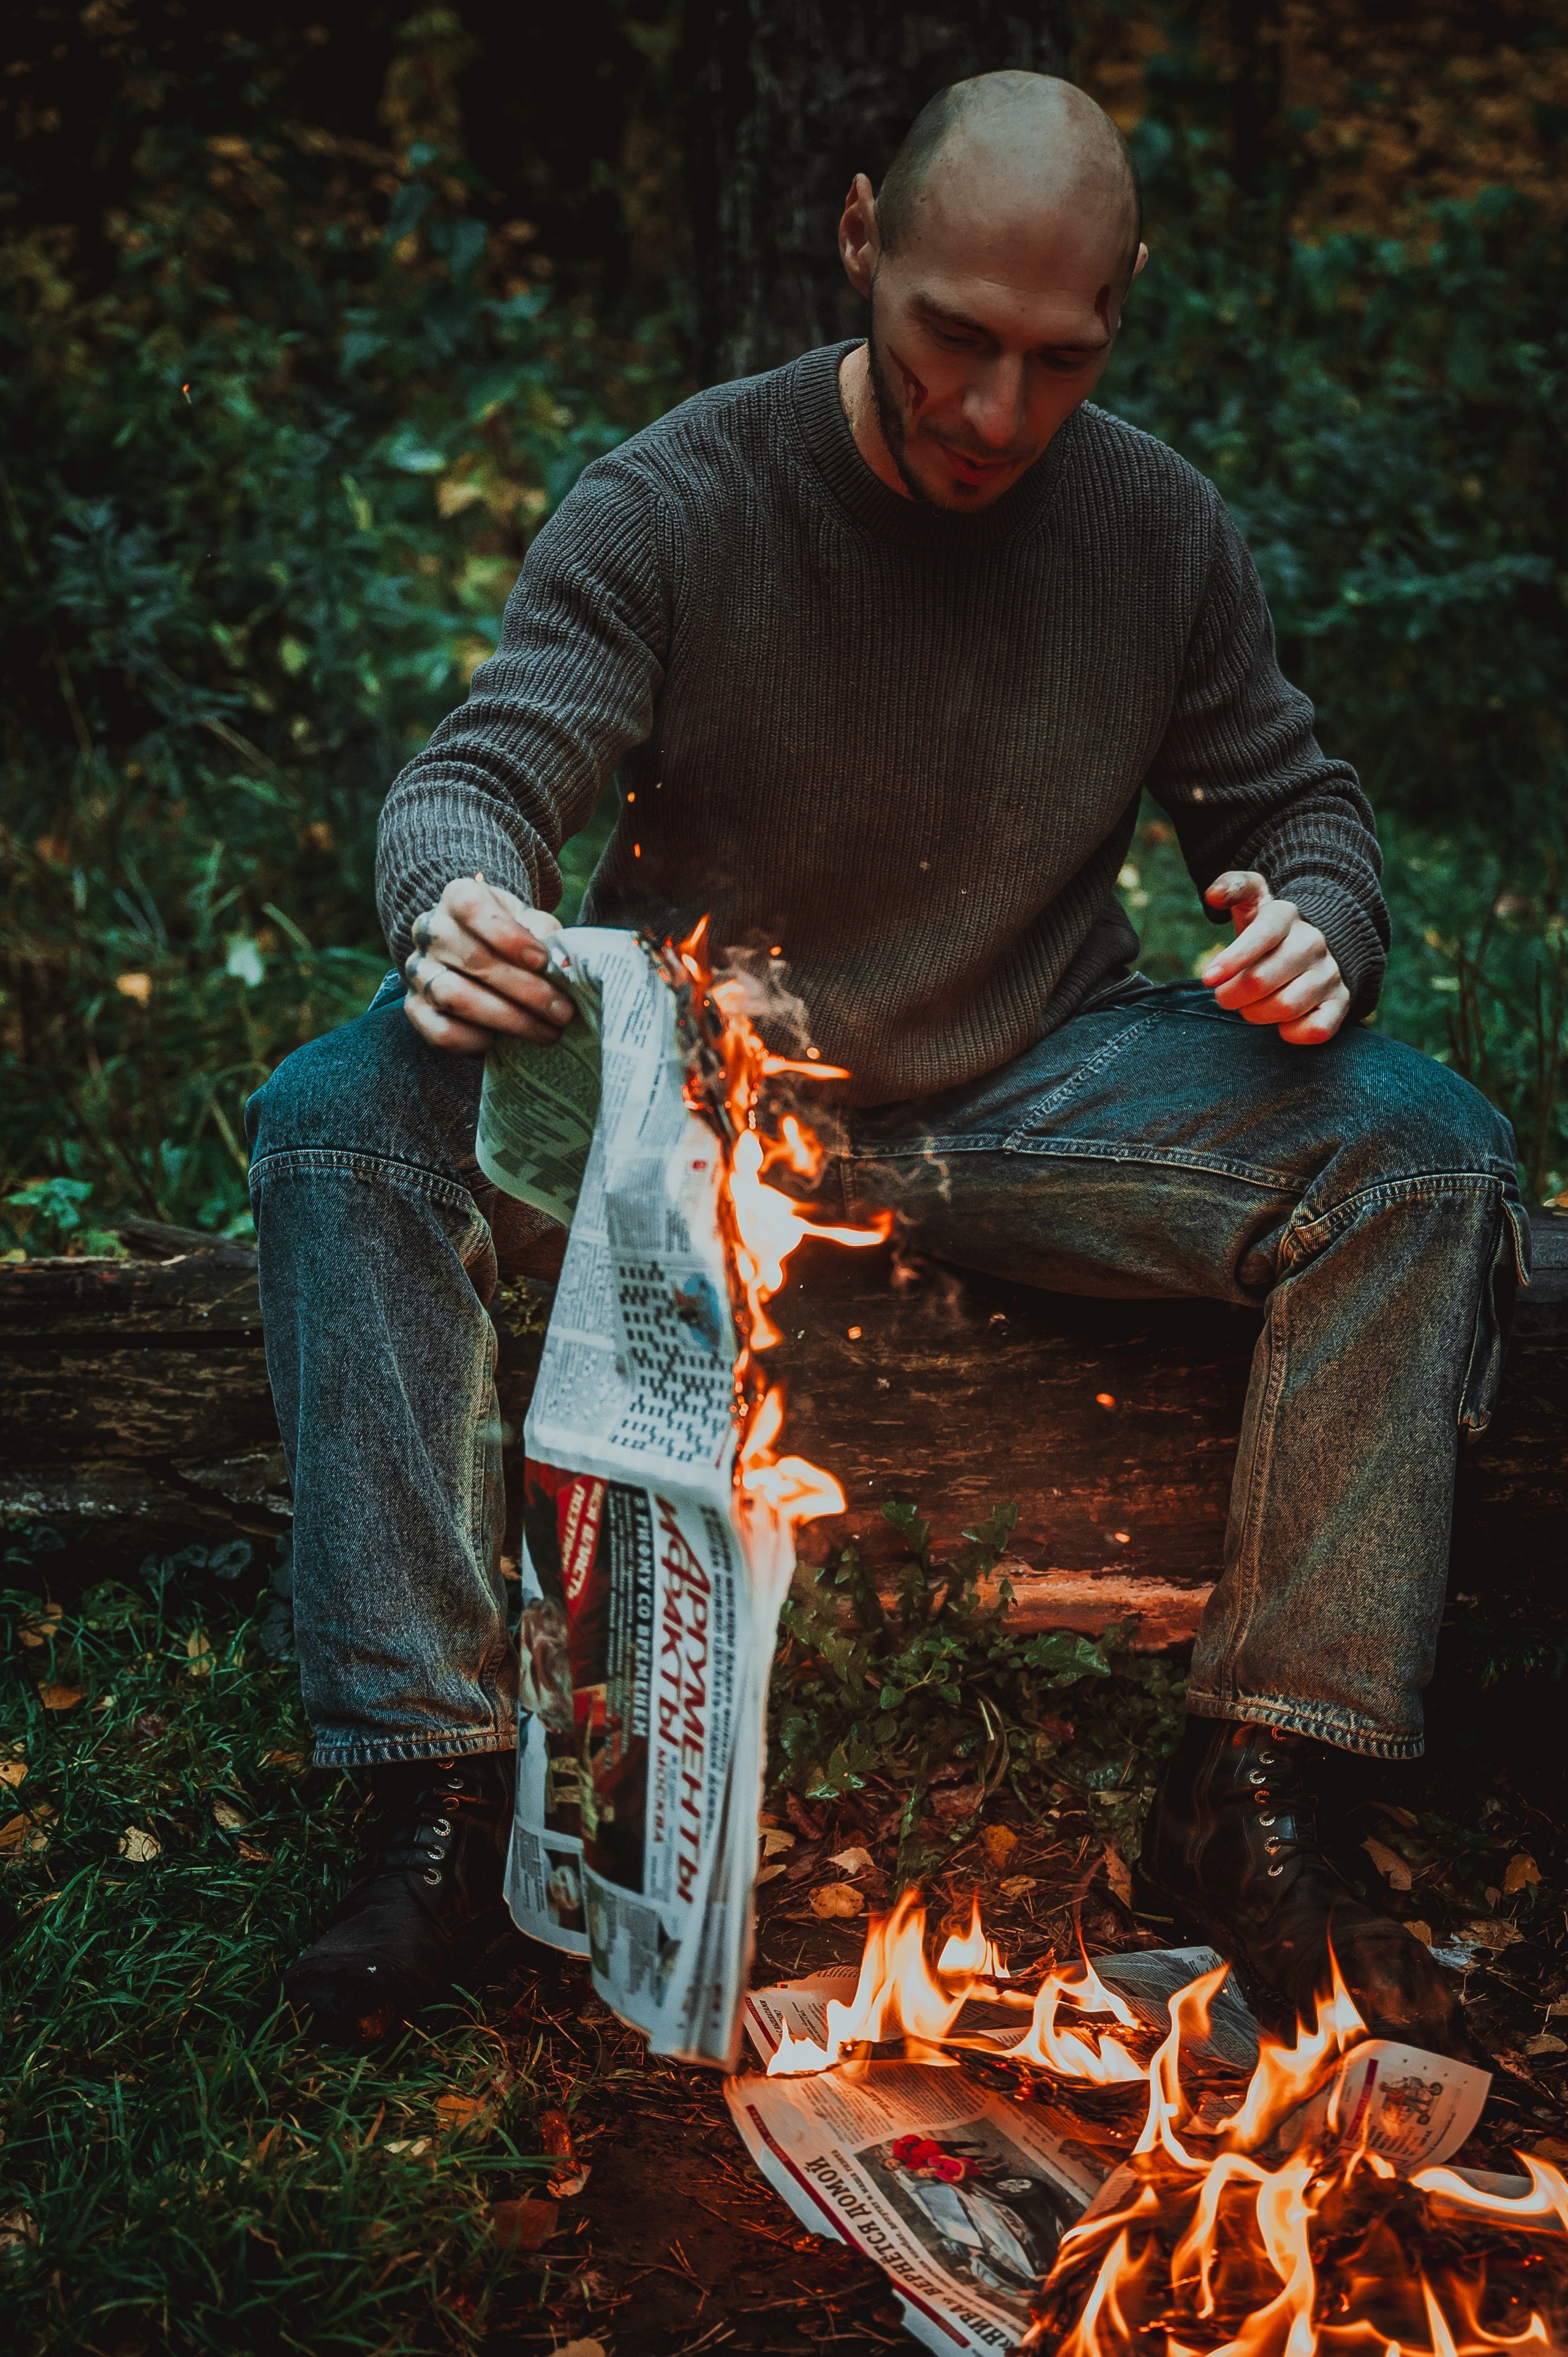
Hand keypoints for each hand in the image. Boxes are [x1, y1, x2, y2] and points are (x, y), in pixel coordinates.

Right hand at [402, 878, 572, 1053]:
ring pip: (456, 997)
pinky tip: (505, 1043)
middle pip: (474, 959)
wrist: (482, 959)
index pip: (472, 908)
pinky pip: (441, 1031)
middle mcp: (430, 931)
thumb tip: (558, 962)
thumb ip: (544, 934)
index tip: (542, 961)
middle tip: (563, 1011)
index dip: (508, 936)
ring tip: (547, 1032)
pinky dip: (476, 1041)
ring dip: (509, 1019)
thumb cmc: (513, 938)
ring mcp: (418, 971)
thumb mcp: (531, 923)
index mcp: (457, 898)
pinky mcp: (414, 1009)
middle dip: (526, 990)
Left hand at [1200, 872, 1349, 1044]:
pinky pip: (1317, 1030)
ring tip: (1251, 1007)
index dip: (1233, 959)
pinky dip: (1292, 1033)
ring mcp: (1329, 973)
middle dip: (1232, 995)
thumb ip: (1232, 888)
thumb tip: (1214, 896)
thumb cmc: (1267, 931)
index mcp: (1285, 916)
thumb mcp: (1251, 901)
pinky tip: (1281, 1024)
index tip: (1208, 979)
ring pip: (1285, 1007)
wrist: (1311, 948)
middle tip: (1226, 996)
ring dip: (1256, 1014)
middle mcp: (1312, 943)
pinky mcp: (1341, 1002)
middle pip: (1262, 980)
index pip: (1261, 935)